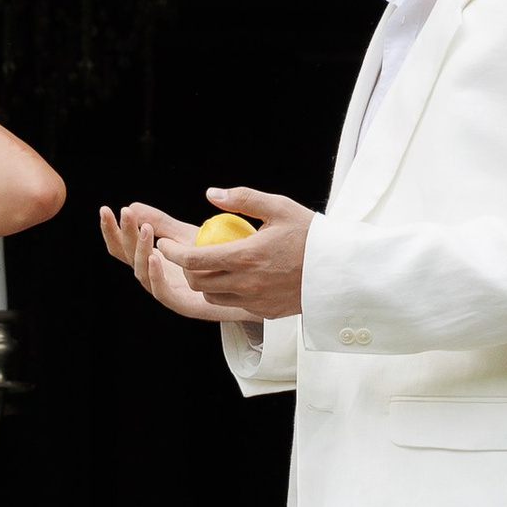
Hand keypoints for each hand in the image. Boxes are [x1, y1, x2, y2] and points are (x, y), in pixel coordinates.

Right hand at [98, 200, 223, 320]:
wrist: (243, 286)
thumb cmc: (215, 261)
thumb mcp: (185, 236)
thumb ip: (161, 223)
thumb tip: (133, 206)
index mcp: (150, 261)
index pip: (122, 246)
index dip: (112, 230)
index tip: (105, 210)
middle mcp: (153, 276)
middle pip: (128, 257)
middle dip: (123, 234)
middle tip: (123, 212)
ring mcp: (165, 291)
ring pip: (142, 273)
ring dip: (141, 250)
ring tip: (145, 229)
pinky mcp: (182, 304)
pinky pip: (162, 292)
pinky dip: (155, 276)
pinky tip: (155, 257)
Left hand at [176, 187, 313, 319]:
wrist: (340, 270)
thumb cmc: (310, 234)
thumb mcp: (279, 207)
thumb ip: (243, 199)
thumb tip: (212, 194)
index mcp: (246, 256)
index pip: (194, 260)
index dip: (173, 253)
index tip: (166, 245)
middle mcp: (247, 283)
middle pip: (198, 282)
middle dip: (185, 268)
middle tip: (186, 254)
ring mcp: (255, 301)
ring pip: (213, 296)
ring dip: (205, 282)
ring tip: (210, 265)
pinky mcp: (265, 311)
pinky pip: (234, 304)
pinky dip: (226, 293)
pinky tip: (234, 277)